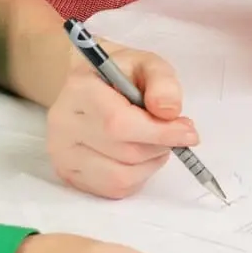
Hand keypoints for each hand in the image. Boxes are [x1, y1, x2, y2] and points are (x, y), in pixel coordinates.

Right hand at [45, 42, 196, 198]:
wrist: (88, 84)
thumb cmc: (120, 73)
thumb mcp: (146, 63)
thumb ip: (162, 82)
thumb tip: (169, 111)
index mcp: (78, 89)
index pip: (119, 123)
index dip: (159, 132)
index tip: (189, 133)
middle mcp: (63, 125)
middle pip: (124, 152)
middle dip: (159, 146)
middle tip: (174, 132)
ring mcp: (62, 153)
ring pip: (120, 177)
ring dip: (149, 163)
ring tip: (152, 141)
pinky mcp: (68, 175)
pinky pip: (114, 189)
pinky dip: (137, 176)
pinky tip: (136, 156)